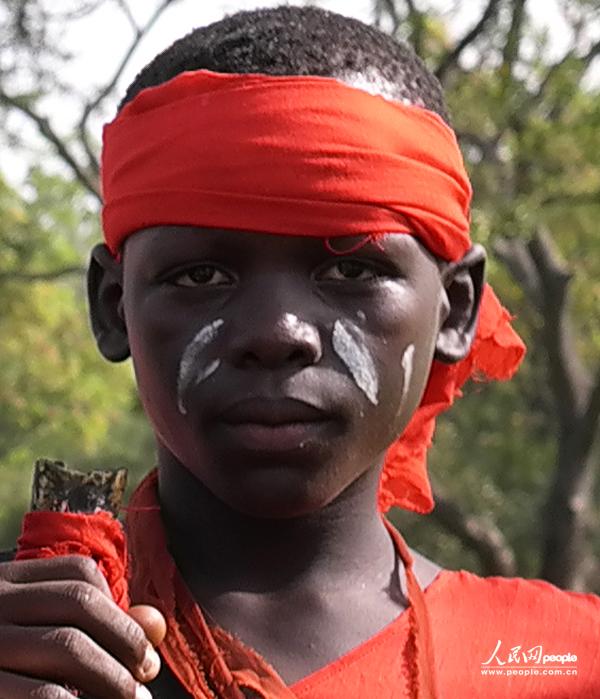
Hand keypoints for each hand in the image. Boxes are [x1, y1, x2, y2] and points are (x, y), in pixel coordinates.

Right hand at [0, 555, 166, 698]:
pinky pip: (41, 693)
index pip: (79, 573)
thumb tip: (155, 625)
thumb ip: (92, 624)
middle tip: (144, 678)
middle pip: (80, 603)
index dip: (117, 607)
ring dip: (111, 677)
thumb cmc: (3, 666)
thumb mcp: (34, 633)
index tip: (140, 646)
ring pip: (66, 645)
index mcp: (5, 581)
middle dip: (125, 641)